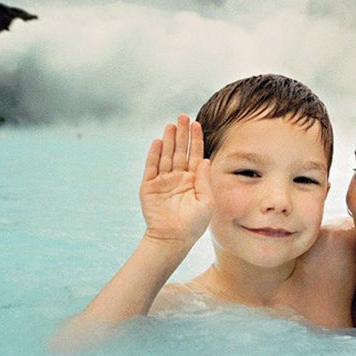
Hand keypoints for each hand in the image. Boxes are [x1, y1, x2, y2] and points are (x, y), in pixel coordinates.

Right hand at [140, 114, 212, 245]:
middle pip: (180, 151)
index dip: (196, 140)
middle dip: (182, 134)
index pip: (195, 155)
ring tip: (171, 124)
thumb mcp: (206, 202)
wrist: (172, 239)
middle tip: (182, 116)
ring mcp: (163, 181)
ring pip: (166, 155)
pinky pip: (151, 167)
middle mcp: (178, 178)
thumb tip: (206, 160)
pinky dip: (154, 154)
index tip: (197, 124)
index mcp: (193, 180)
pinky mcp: (149, 186)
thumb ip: (205, 180)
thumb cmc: (193, 225)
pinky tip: (159, 142)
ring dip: (169, 140)